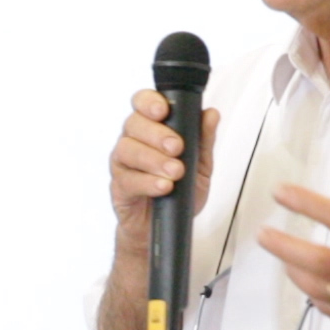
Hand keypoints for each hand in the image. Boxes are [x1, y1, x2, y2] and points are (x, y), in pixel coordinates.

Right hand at [108, 90, 220, 249]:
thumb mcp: (200, 165)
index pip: (142, 103)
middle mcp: (133, 141)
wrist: (165, 227)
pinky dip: (147, 182)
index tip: (164, 110)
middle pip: (134, 124)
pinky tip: (163, 186)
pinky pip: (127, 179)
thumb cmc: (179, 192)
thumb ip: (203, 140)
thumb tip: (211, 114)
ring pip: (128, 149)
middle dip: (157, 134)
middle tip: (177, 147)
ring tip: (174, 172)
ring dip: (154, 159)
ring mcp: (123, 164)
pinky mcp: (119, 187)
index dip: (149, 102)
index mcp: (151, 129)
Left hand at [257, 163, 329, 329]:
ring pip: (317, 287)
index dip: (305, 202)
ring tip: (283, 254)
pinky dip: (313, 293)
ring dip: (294, 270)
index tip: (280, 192)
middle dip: (284, 245)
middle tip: (262, 233)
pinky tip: (307, 279)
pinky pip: (329, 308)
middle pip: (318, 258)